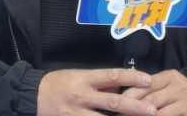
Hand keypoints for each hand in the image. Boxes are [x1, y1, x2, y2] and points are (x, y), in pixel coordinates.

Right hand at [37, 68, 156, 115]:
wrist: (33, 95)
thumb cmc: (60, 82)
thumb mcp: (79, 75)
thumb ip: (99, 82)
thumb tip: (123, 85)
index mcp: (85, 79)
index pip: (112, 76)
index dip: (131, 78)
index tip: (148, 80)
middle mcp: (82, 96)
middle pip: (112, 103)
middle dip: (134, 108)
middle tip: (153, 111)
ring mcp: (77, 114)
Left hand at [122, 70, 186, 115]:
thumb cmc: (176, 92)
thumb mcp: (165, 84)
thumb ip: (148, 86)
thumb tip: (122, 93)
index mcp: (169, 76)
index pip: (146, 86)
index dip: (130, 96)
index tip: (117, 104)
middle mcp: (179, 87)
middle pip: (151, 101)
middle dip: (134, 110)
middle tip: (120, 114)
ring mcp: (186, 102)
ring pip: (158, 114)